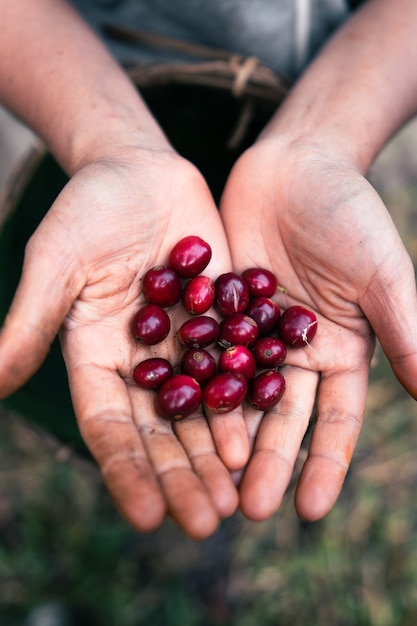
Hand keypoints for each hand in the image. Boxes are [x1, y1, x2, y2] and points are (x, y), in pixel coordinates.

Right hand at [0, 146, 248, 538]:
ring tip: (240, 497)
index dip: (127, 472)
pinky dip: (251, 400)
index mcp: (98, 359)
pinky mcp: (223, 322)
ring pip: (204, 410)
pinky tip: (266, 434)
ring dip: (220, 454)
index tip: (149, 518)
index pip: (110, 427)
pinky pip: (240, 366)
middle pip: (162, 431)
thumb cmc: (86, 211)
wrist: (139, 172)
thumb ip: (31, 323)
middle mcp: (143, 364)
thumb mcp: (55, 263)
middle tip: (207, 522)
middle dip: (182, 476)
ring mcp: (186, 346)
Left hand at [221, 137, 416, 521]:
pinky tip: (173, 419)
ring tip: (209, 481)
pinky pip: (202, 356)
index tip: (307, 510)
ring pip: (236, 397)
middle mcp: (294, 356)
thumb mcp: (382, 274)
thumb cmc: (351, 215)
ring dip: (225, 439)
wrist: (297, 166)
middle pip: (280, 420)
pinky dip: (190, 386)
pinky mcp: (215, 314)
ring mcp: (251, 338)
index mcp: (339, 355)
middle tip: (247, 511)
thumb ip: (405, 331)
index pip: (335, 423)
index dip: (325, 466)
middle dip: (267, 464)